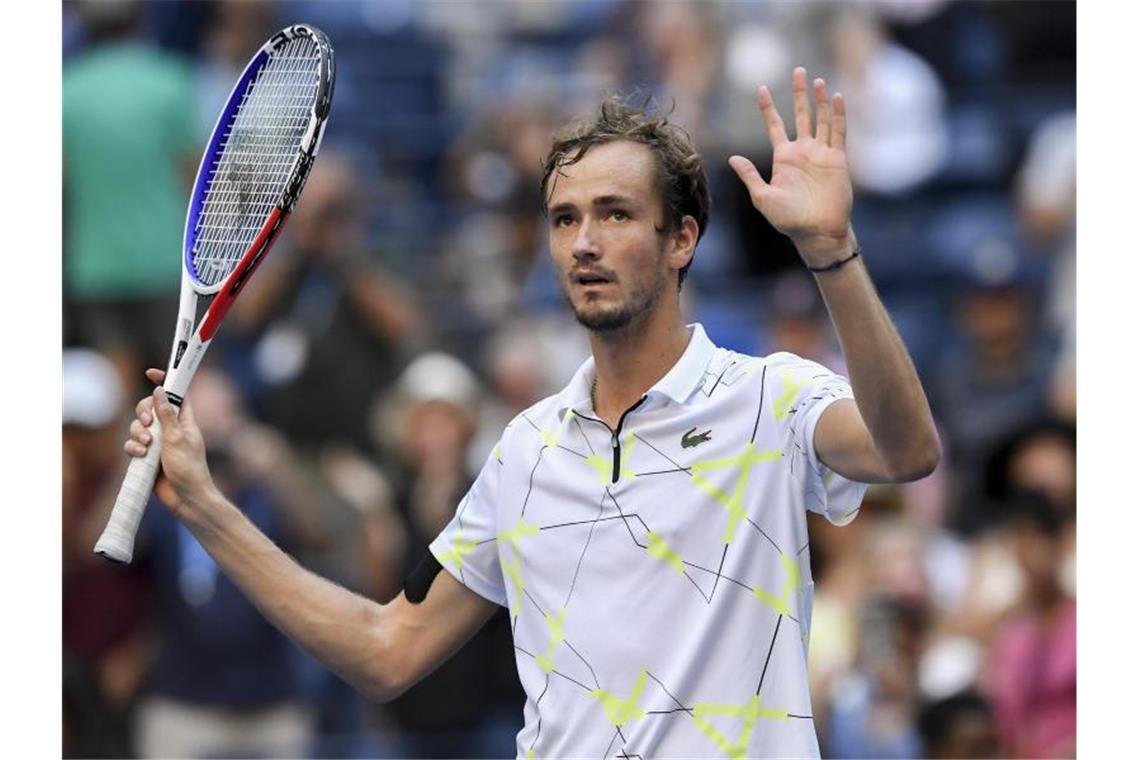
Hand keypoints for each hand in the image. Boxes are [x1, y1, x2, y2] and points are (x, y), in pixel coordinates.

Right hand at [125, 368, 214, 514]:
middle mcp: (170, 428)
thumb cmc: (189, 469)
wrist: (185, 498)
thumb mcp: (177, 438)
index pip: (176, 394)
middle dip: (143, 412)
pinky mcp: (147, 456)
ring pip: (138, 426)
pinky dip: (133, 447)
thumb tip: (160, 391)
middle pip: (150, 407)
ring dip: (137, 433)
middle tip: (148, 423)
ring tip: (146, 445)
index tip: (150, 373)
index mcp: (184, 420)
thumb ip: (166, 415)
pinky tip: (139, 455)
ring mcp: (158, 442)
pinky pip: (133, 444)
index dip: (165, 382)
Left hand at [729, 67, 854, 263]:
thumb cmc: (788, 219)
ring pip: (821, 119)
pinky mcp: (837, 159)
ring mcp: (821, 153)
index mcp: (783, 158)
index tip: (761, 88)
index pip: (775, 126)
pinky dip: (837, 115)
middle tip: (798, 70)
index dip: (768, 108)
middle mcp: (802, 151)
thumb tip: (732, 158)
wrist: (816, 231)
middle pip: (801, 114)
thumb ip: (750, 176)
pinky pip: (838, 132)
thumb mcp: (763, 198)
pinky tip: (835, 98)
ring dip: (819, 100)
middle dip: (799, 93)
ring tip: (817, 80)